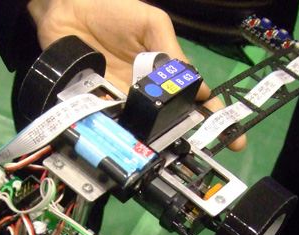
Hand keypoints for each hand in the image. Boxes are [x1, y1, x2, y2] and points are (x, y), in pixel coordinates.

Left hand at [27, 0, 245, 149]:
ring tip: (170, 154)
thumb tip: (199, 86)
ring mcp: (123, 100)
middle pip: (172, 121)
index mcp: (165, 71)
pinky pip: (113, 122)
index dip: (213, 118)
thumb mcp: (151, 24)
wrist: (66, 9)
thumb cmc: (112, 10)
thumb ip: (171, 52)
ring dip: (156, 141)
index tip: (231, 138)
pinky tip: (134, 143)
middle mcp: (147, 91)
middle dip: (188, 139)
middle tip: (201, 155)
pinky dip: (122, 132)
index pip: (195, 98)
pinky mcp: (98, 103)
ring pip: (144, 127)